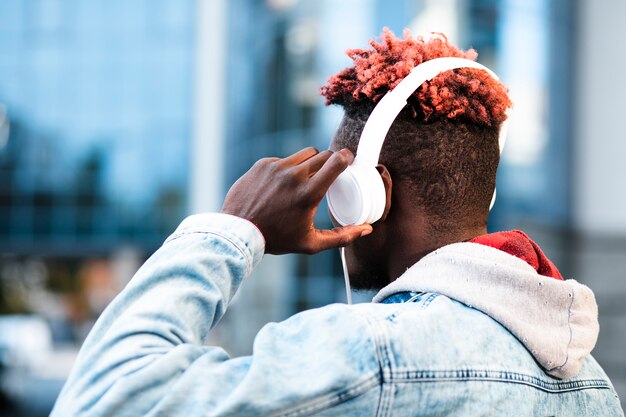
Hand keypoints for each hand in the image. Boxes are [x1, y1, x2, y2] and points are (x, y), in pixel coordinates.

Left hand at [221, 147, 372, 254]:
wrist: (239, 231)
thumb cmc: (277, 239)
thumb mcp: (311, 243)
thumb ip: (342, 237)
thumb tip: (366, 229)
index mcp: (309, 193)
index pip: (336, 162)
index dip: (346, 157)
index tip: (349, 158)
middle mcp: (294, 176)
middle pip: (323, 155)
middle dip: (330, 161)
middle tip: (331, 170)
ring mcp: (277, 167)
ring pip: (305, 154)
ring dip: (311, 162)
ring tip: (309, 176)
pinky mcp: (263, 164)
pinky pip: (284, 159)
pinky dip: (289, 168)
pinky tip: (284, 183)